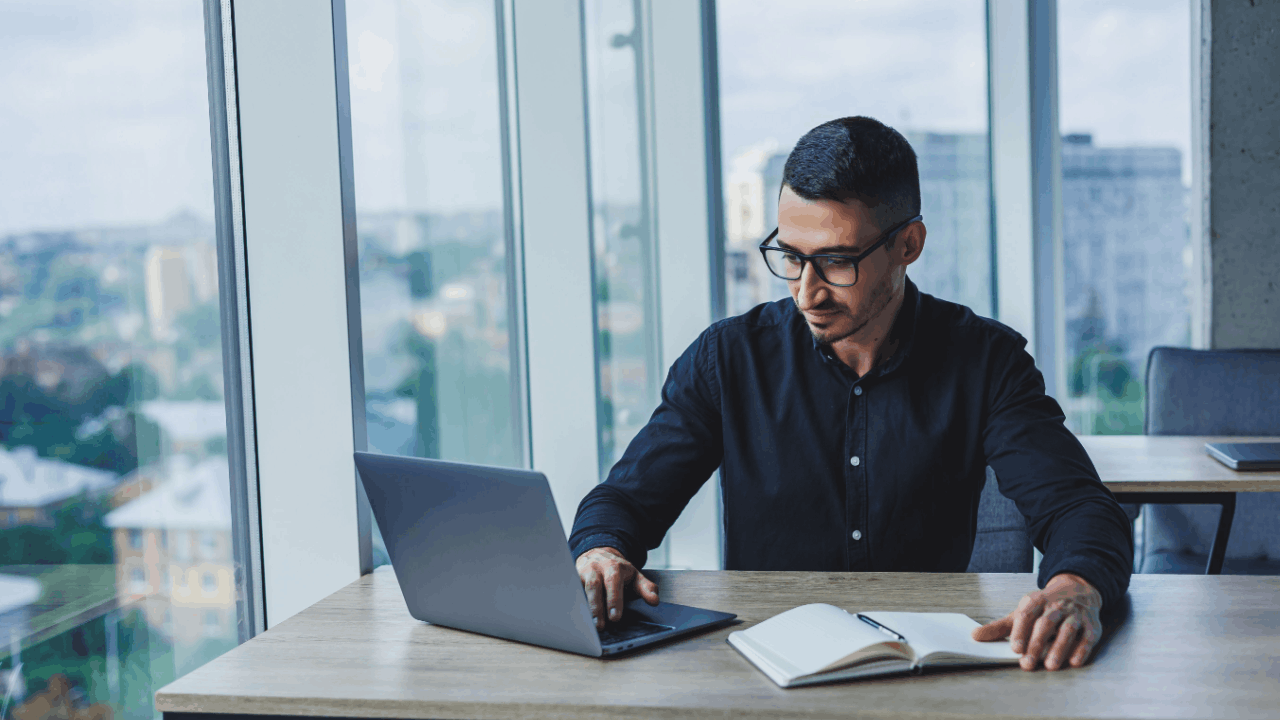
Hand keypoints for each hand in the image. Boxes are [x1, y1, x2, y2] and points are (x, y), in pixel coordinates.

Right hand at [574, 546, 659, 628]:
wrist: (598, 553)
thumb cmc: (617, 569)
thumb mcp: (634, 576)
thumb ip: (646, 588)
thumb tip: (654, 601)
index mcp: (613, 567)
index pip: (613, 583)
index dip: (614, 600)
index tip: (615, 617)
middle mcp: (596, 568)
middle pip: (594, 586)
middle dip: (596, 606)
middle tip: (600, 625)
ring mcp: (581, 573)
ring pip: (580, 589)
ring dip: (584, 607)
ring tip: (588, 625)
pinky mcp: (571, 579)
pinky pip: (570, 591)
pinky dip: (571, 602)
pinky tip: (575, 616)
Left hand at [971, 573, 1102, 670]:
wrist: (1076, 590)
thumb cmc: (1044, 608)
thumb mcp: (1021, 613)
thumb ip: (999, 627)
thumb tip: (975, 636)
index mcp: (1036, 601)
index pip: (1026, 615)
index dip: (1020, 632)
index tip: (1014, 649)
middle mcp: (1056, 606)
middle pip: (1045, 624)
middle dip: (1036, 644)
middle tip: (1027, 664)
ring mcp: (1075, 615)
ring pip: (1067, 630)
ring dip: (1059, 648)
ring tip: (1050, 666)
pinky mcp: (1091, 625)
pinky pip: (1087, 637)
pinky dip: (1081, 649)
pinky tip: (1074, 662)